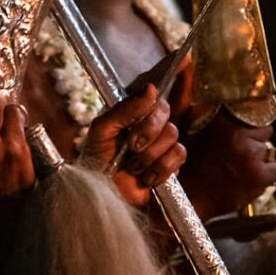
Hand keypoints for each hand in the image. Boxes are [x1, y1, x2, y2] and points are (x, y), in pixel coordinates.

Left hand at [82, 84, 185, 206]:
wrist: (102, 192)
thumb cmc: (97, 160)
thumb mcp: (103, 130)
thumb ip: (125, 109)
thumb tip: (151, 88)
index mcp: (132, 114)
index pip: (152, 95)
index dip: (157, 94)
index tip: (165, 82)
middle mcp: (149, 125)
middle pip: (164, 111)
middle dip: (147, 130)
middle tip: (131, 146)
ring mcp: (161, 145)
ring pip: (172, 134)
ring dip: (150, 154)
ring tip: (133, 167)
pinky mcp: (170, 165)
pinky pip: (178, 155)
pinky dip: (161, 167)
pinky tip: (146, 177)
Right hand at [179, 109, 275, 220]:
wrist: (188, 197)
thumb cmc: (185, 164)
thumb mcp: (188, 128)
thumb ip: (198, 105)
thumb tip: (199, 79)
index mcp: (222, 122)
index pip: (253, 113)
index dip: (249, 123)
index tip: (246, 129)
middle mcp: (239, 136)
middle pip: (264, 131)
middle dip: (255, 139)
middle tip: (240, 151)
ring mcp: (251, 157)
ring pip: (268, 151)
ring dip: (258, 157)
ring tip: (241, 166)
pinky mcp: (259, 176)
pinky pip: (274, 169)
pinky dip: (265, 173)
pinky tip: (249, 177)